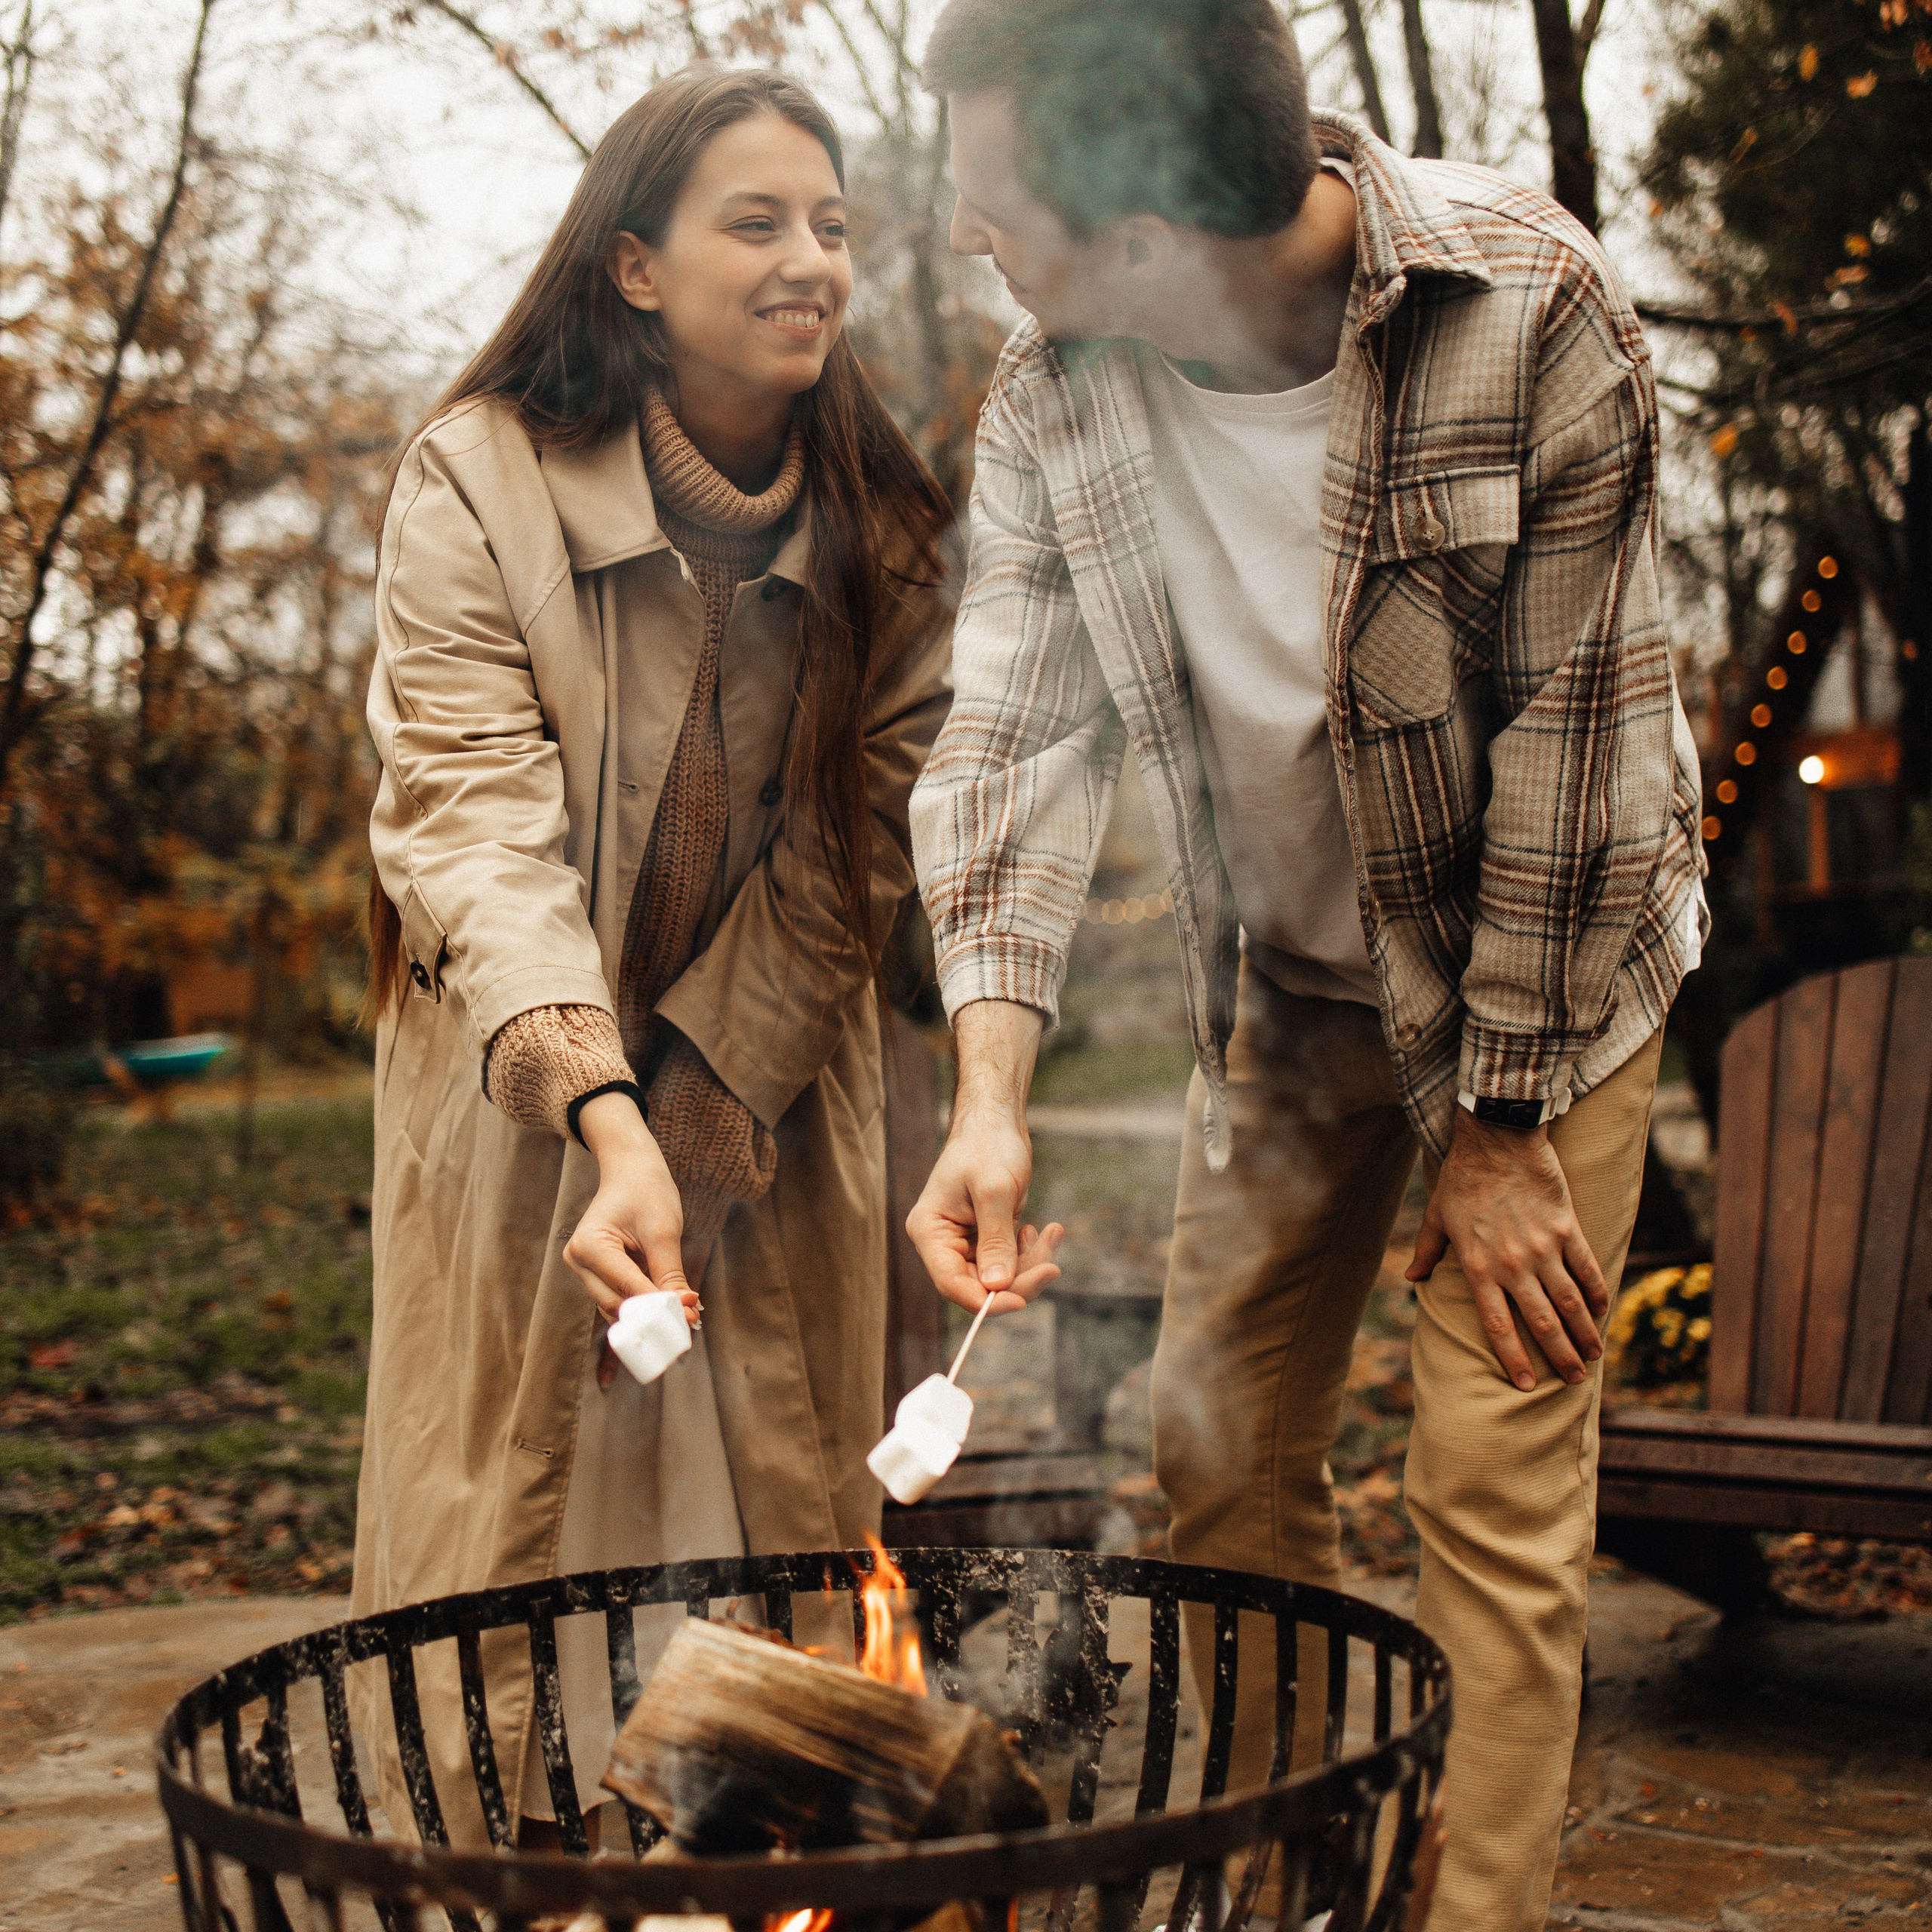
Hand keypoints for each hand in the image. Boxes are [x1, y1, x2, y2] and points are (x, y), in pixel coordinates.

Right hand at [564, 1087, 700, 1320]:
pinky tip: (670, 1306)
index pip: (627, 1286)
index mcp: (589, 1245)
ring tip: (686, 1315)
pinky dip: (643, 1304)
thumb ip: (670, 1274)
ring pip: (618, 1306)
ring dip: (650, 1313)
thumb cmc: (647, 1192)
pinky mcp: (594, 1273)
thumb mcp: (663, 1231)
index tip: (691, 1315)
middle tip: (693, 1320)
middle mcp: (578, 1260)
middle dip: (655, 1314)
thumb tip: (685, 1310)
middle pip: (618, 1303)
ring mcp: (583, 1269)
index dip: (659, 1304)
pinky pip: (618, 1296)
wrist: (632, 1170)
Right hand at [908, 1110, 1065, 1312]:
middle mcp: (943, 1242)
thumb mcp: (994, 1191)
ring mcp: (966, 1242)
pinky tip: (1046, 1229)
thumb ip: (995, 1240)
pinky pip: (1012, 1261)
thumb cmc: (988, 1146)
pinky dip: (1033, 1252)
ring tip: (1052, 1233)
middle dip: (1019, 1279)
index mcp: (930, 1232)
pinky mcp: (988, 1238)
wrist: (997, 1122)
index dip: (986, 1299)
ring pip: (1002, 1277)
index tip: (1021, 1300)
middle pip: (980, 1285)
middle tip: (1052, 1265)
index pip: (951, 1283)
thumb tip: (998, 1287)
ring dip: (1032, 1263)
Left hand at [1405, 1110, 1606, 1389]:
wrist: (1497, 1138)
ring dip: (1584, 1332)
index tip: (1525, 1384)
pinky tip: (1603, 1311)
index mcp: (1478, 1266)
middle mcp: (1513, 1264)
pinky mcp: (1567, 1228)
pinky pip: (1587, 1268)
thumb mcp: (1436, 1216)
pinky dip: (1597, 1292)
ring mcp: (1544, 1247)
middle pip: (1542, 1322)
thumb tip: (1412, 1278)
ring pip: (1570, 1302)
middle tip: (1573, 1380)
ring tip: (1594, 1356)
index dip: (1513, 1358)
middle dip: (1559, 1356)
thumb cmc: (1461, 1177)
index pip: (1498, 1325)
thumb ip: (1427, 1251)